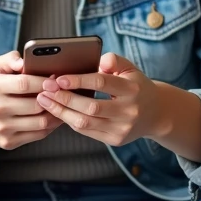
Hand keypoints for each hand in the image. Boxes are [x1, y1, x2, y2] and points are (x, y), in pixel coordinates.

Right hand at [0, 51, 62, 149]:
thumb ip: (10, 59)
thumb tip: (24, 60)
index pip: (24, 84)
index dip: (44, 82)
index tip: (56, 80)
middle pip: (35, 104)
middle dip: (53, 97)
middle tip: (63, 92)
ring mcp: (2, 128)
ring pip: (40, 122)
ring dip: (55, 113)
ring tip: (61, 104)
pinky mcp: (7, 142)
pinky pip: (37, 134)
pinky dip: (50, 126)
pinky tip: (53, 116)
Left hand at [35, 52, 160, 145]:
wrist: (156, 113)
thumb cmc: (136, 86)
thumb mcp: (130, 69)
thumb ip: (114, 60)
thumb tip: (99, 60)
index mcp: (132, 89)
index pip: (102, 83)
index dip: (79, 81)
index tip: (59, 78)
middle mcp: (129, 111)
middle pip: (90, 106)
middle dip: (64, 98)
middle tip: (44, 89)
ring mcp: (122, 128)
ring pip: (85, 122)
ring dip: (61, 112)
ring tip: (45, 101)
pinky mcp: (115, 140)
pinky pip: (87, 131)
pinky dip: (69, 120)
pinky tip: (57, 111)